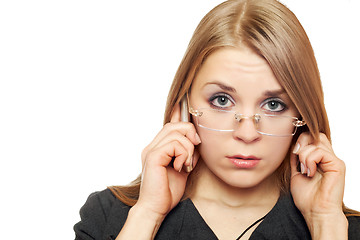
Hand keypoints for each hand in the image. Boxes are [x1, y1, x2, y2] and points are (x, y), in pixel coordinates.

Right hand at [136, 103, 200, 218]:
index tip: (184, 103)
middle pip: (174, 125)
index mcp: (158, 147)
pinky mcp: (153, 156)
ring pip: (176, 132)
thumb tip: (195, 140)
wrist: (156, 208)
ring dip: (188, 149)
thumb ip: (187, 153)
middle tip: (194, 151)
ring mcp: (151, 150)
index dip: (178, 113)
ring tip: (186, 165)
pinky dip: (183, 155)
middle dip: (190, 133)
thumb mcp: (183, 168)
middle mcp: (152, 146)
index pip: (169, 125)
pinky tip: (181, 167)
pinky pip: (174, 144)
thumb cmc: (168, 191)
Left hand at [290, 132, 346, 230]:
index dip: (301, 140)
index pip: (313, 138)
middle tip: (297, 156)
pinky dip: (309, 160)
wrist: (316, 212)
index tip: (293, 153)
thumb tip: (293, 146)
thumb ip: (296, 159)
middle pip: (316, 135)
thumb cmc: (307, 198)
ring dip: (304, 155)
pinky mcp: (337, 165)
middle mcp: (328, 158)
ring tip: (304, 170)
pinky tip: (309, 172)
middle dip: (302, 142)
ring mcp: (334, 161)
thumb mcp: (296, 173)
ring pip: (316, 142)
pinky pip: (320, 151)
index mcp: (320, 159)